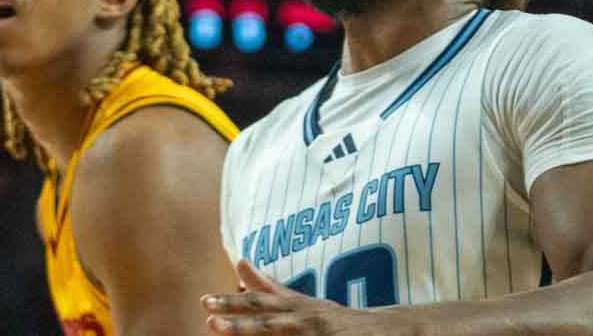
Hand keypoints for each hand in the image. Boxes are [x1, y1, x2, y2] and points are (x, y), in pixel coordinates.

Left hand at [204, 260, 387, 332]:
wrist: (387, 330)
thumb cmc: (336, 319)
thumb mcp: (303, 301)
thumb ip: (270, 287)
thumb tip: (239, 264)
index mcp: (297, 307)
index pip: (260, 303)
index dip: (232, 302)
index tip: (204, 302)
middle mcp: (307, 320)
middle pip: (268, 322)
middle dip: (239, 324)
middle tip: (210, 323)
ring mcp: (320, 335)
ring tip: (227, 334)